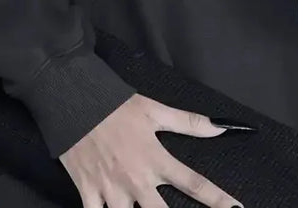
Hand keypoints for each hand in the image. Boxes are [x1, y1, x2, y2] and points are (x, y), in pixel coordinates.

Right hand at [58, 93, 245, 207]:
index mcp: (156, 159)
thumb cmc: (116, 106)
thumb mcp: (154, 111)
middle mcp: (137, 180)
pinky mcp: (89, 192)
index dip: (218, 200)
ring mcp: (112, 190)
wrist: (76, 100)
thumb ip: (189, 123)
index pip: (194, 183)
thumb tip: (221, 127)